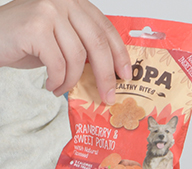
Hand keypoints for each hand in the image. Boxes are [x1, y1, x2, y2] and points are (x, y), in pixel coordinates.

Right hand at [0, 0, 130, 102]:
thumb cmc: (25, 41)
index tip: (126, 75)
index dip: (120, 54)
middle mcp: (64, 1)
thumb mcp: (61, 40)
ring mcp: (49, 11)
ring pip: (78, 57)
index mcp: (75, 3)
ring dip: (72, 81)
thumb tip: (111, 73)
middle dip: (106, 75)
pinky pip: (58, 64)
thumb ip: (84, 47)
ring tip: (62, 89)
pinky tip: (51, 85)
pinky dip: (57, 80)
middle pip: (97, 43)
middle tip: (108, 96)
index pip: (105, 29)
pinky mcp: (35, 27)